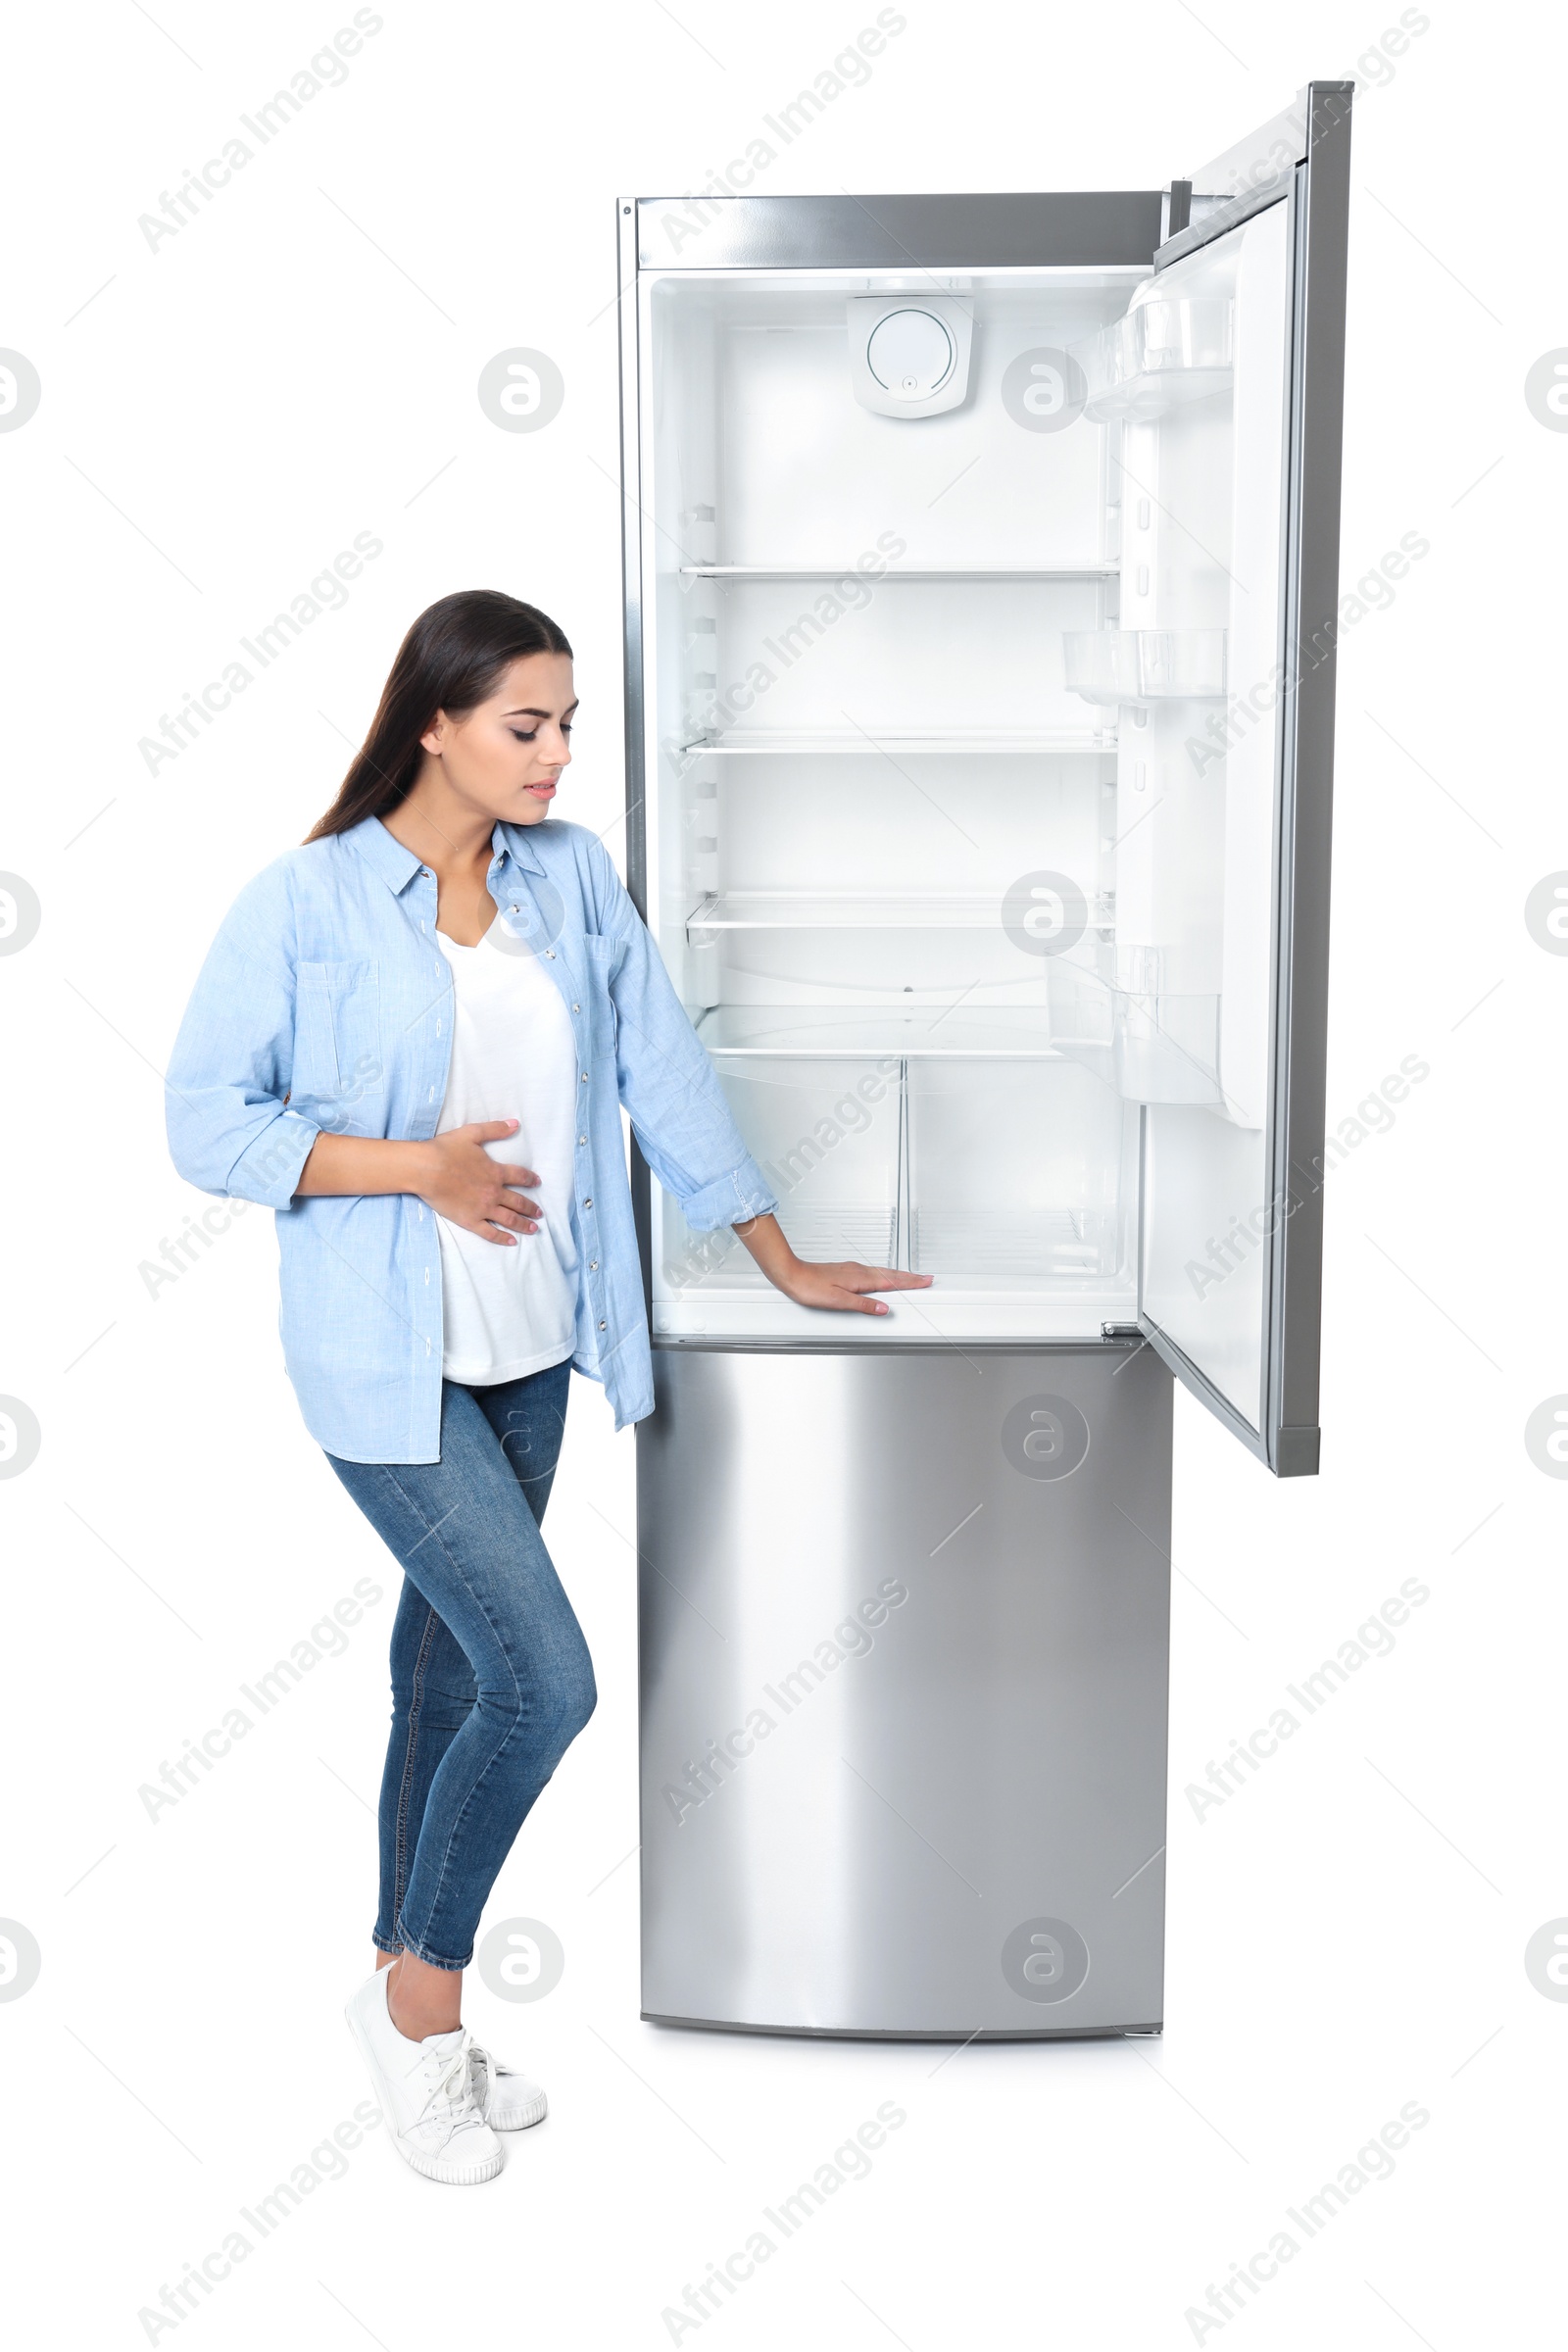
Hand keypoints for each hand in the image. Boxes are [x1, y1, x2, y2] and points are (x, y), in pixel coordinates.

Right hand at [417, 1120, 540, 1244]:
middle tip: (539, 1213)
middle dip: (531, 1208)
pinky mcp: (470, 1220)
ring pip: (509, 1219)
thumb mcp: (472, 1133)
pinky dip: (502, 1238)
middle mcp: (493, 1192)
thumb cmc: (446, 1149)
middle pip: (519, 1202)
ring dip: (523, 1224)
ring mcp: (483, 1208)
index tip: (537, 1183)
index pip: (519, 1176)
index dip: (530, 1179)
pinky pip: (490, 1232)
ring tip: (534, 1229)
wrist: (426, 1169)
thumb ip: (495, 1129)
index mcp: (495, 1172)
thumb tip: (515, 1124)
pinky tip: (511, 1241)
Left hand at [770, 1256, 934, 1316]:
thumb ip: (863, 1305)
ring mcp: (852, 1270)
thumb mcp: (838, 1301)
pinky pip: (873, 1272)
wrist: (792, 1275)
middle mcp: (858, 1271)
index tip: (925, 1281)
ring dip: (899, 1275)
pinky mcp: (846, 1271)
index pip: (891, 1282)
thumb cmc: (810, 1287)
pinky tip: (882, 1278)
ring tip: (910, 1278)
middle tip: (925, 1278)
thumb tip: (883, 1308)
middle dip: (910, 1277)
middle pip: (890, 1274)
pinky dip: (884, 1275)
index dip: (910, 1282)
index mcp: (860, 1278)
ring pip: (882, 1272)